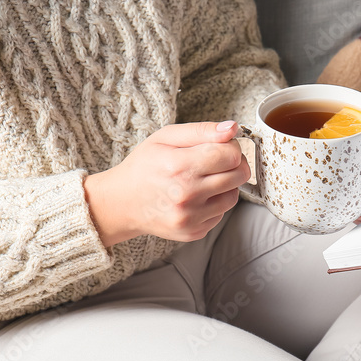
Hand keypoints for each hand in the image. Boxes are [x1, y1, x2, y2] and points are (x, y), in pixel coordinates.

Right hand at [83, 121, 249, 245]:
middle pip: (239, 174)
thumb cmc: (144, 166)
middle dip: (234, 163)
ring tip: (202, 179)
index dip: (231, 146)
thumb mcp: (165, 137)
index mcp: (179, 166)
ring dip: (225, 185)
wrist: (121, 203)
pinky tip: (195, 196)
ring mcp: (191, 217)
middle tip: (215, 160)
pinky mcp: (194, 232)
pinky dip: (214, 203)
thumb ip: (201, 130)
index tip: (220, 146)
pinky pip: (221, 213)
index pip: (231, 154)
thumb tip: (232, 128)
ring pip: (234, 195)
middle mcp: (186, 195)